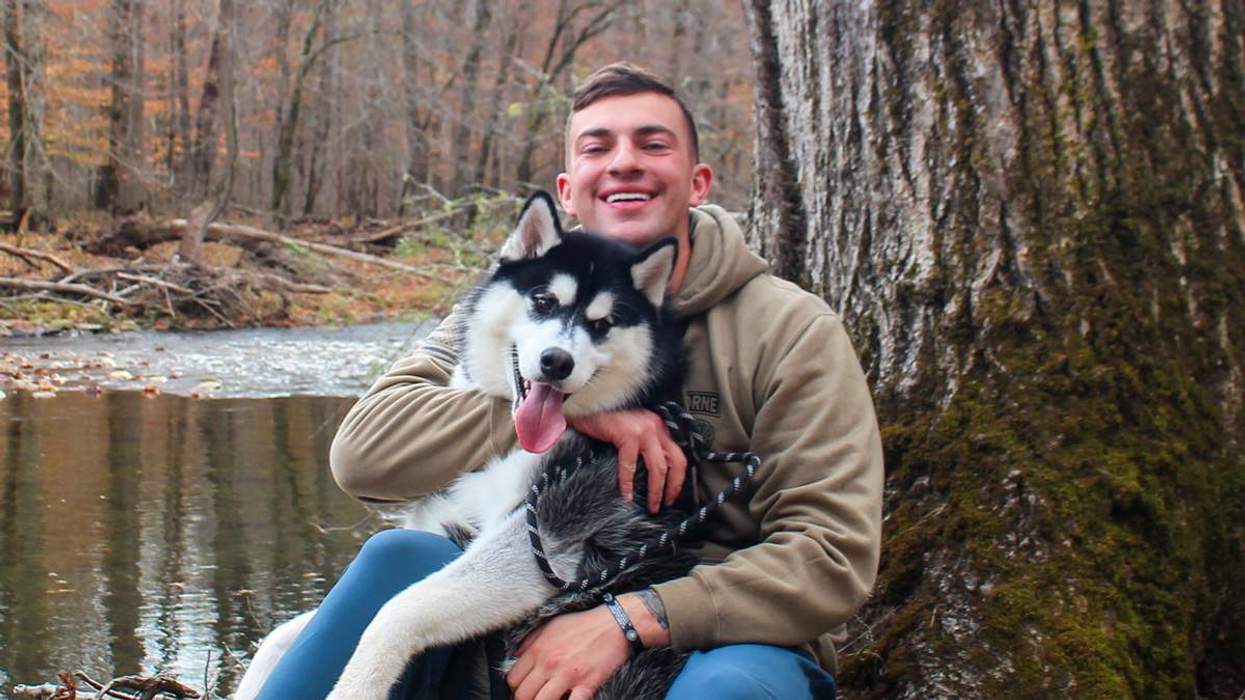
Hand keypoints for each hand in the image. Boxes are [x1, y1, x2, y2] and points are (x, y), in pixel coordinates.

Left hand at [505, 606, 628, 699]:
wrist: (615, 623)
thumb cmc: (583, 624)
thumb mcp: (551, 625)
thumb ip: (530, 641)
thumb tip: (516, 656)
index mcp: (539, 649)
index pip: (513, 679)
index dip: (515, 688)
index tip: (523, 690)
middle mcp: (549, 663)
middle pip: (523, 695)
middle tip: (534, 699)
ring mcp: (568, 675)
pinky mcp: (587, 684)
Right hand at [569, 409, 687, 512]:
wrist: (585, 405)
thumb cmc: (606, 419)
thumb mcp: (633, 429)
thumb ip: (645, 445)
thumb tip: (651, 472)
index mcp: (659, 426)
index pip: (678, 454)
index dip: (679, 477)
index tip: (672, 493)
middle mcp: (655, 426)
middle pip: (676, 462)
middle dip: (673, 487)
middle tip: (666, 502)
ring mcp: (643, 430)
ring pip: (659, 467)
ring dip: (656, 490)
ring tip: (651, 505)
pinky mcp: (627, 435)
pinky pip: (631, 466)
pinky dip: (628, 484)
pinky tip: (626, 495)